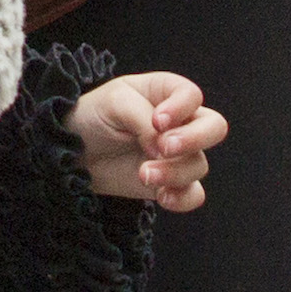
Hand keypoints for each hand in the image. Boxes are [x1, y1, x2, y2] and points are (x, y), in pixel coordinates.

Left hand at [65, 72, 227, 212]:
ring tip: (143, 174)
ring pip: (199, 164)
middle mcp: (179, 122)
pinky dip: (183, 199)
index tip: (158, 121)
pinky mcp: (171, 182)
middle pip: (214, 127)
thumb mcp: (114, 104)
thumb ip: (142, 119)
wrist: (76, 152)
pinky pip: (194, 194)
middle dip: (194, 139)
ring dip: (174, 172)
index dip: (181, 108)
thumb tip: (163, 148)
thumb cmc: (94, 115)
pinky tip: (162, 197)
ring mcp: (178, 154)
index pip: (192, 95)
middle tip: (164, 147)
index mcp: (165, 92)